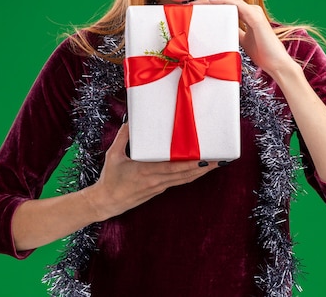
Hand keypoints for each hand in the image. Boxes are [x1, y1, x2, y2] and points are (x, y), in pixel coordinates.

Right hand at [92, 123, 218, 218]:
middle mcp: (156, 181)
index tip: (206, 160)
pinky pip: (177, 182)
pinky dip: (189, 176)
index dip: (192, 165)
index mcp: (147, 172)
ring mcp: (158, 187)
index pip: (174, 168)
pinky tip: (197, 171)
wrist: (105, 202)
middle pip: (185, 175)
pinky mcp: (157, 190)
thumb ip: (123, 137)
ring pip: (184, 180)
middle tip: (220, 161)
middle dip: (204, 168)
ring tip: (214, 165)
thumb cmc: (109, 179)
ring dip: (200, 173)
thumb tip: (130, 122)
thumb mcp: (113, 155)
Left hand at [192, 0, 293, 76]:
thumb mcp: (242, 42)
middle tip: (189, 4)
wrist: (276, 64)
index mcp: (248, 16)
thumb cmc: (262, 54)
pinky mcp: (256, 17)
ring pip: (229, 1)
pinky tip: (211, 3)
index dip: (210, 6)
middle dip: (207, 2)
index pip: (226, 7)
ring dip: (211, 1)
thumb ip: (234, 33)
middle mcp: (251, 11)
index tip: (193, 8)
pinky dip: (223, 3)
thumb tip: (219, 31)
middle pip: (225, 2)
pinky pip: (236, 5)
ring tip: (196, 3)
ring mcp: (254, 12)